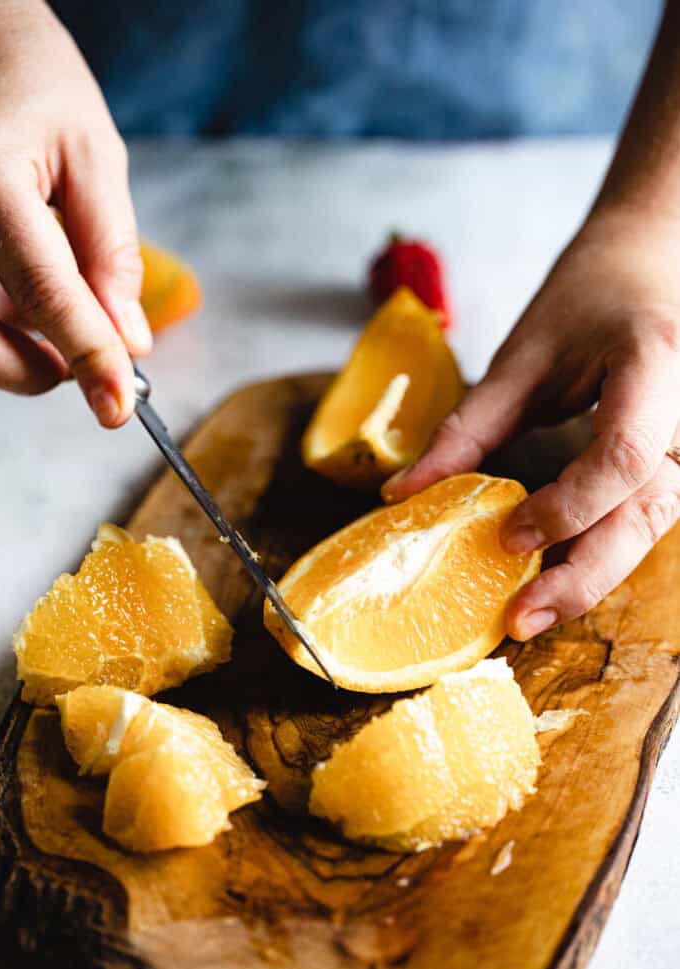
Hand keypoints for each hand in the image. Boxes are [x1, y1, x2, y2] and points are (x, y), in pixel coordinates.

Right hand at [0, 1, 150, 424]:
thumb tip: (129, 340)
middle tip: (101, 365)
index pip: (45, 294)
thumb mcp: (94, 154)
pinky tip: (35, 305)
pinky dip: (6, 330)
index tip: (118, 408)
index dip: (88, 358)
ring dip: (24, 357)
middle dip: (46, 370)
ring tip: (74, 325)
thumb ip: (111, 250)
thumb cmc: (34, 84)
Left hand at [383, 206, 679, 638]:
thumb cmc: (590, 296)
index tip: (507, 534)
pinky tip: (560, 574)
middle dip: (583, 575)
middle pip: (648, 513)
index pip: (624, 456)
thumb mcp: (522, 356)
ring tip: (532, 608)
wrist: (651, 260)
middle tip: (519, 618)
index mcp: (654, 361)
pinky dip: (604, 551)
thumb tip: (403, 495)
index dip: (568, 506)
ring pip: (654, 528)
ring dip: (593, 574)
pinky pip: (650, 519)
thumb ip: (467, 427)